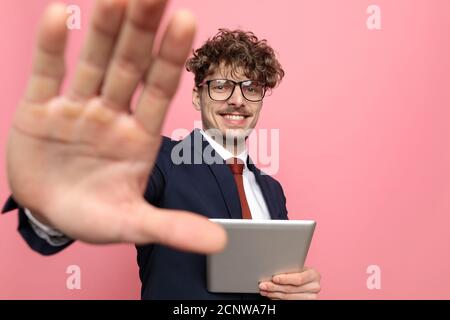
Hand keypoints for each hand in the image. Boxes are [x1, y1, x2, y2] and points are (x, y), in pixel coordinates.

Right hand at [6, 0, 225, 252]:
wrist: (49, 213)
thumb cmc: (94, 214)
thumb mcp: (132, 223)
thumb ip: (173, 227)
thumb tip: (221, 241)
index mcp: (139, 136)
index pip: (160, 89)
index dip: (172, 57)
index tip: (187, 20)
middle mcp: (111, 114)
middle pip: (129, 65)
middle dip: (142, 29)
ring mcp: (75, 108)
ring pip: (92, 61)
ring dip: (103, 27)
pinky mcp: (39, 109)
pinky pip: (46, 73)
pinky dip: (51, 48)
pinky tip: (58, 15)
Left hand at [258, 267, 320, 299]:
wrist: (308, 281)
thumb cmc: (300, 272)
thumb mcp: (299, 268)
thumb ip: (290, 269)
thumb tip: (271, 270)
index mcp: (314, 275)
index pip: (299, 279)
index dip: (285, 279)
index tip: (274, 278)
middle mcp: (314, 287)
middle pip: (291, 289)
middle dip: (274, 287)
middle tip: (263, 285)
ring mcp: (311, 297)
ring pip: (288, 297)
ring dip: (273, 294)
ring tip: (264, 291)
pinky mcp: (305, 303)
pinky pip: (288, 302)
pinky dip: (277, 298)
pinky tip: (271, 295)